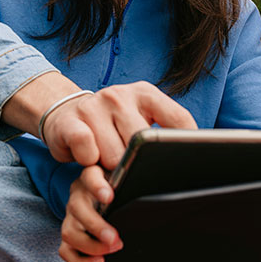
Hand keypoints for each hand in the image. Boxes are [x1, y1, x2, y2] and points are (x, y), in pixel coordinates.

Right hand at [43, 81, 196, 169]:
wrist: (64, 116)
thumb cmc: (110, 125)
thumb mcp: (140, 119)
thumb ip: (164, 131)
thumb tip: (196, 156)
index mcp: (145, 93)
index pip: (178, 119)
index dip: (185, 145)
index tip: (185, 162)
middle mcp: (119, 95)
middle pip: (144, 144)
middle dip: (139, 164)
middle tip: (131, 166)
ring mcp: (94, 107)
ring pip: (115, 155)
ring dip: (112, 168)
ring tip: (107, 162)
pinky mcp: (70, 122)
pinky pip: (87, 149)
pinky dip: (90, 162)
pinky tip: (89, 160)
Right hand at [59, 165, 120, 261]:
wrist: (104, 196)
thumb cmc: (115, 187)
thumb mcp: (123, 177)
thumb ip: (128, 176)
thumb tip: (144, 176)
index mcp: (91, 177)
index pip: (90, 176)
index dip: (97, 187)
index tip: (109, 198)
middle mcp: (78, 196)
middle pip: (77, 208)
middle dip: (95, 226)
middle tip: (114, 238)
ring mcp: (71, 217)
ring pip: (69, 232)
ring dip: (91, 246)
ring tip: (111, 249)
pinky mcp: (70, 235)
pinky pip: (66, 251)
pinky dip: (81, 261)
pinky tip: (98, 261)